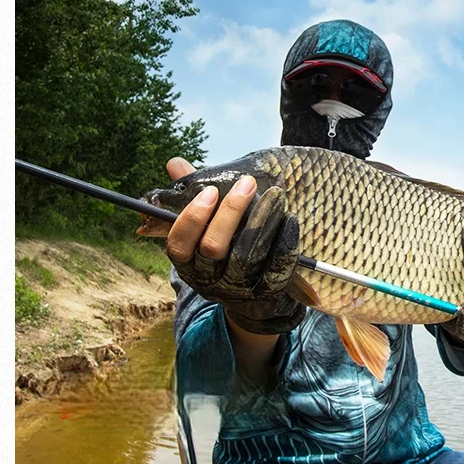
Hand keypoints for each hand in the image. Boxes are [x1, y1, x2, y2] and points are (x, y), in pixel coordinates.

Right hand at [164, 157, 304, 334]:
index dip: (192, 218)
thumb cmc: (226, 250)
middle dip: (230, 212)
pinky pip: (276, 268)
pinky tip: (289, 219)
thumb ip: (191, 196)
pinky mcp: (266, 294)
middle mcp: (208, 280)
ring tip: (274, 194)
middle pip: (213, 248)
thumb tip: (174, 163)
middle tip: (247, 183)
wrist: (252, 300)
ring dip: (261, 221)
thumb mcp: (206, 228)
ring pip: (246, 257)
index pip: (179, 245)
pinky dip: (284, 242)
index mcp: (188, 263)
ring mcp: (237, 290)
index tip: (210, 191)